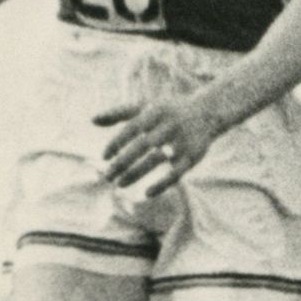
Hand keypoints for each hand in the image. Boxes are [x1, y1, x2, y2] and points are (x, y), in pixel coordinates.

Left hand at [96, 92, 220, 190]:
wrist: (208, 112)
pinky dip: (162, 184)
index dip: (117, 142)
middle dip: (123, 162)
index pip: (133, 128)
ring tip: (119, 184)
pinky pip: (177, 173)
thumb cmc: (168, 111)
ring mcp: (183, 140)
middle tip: (107, 176)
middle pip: (143, 145)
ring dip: (136, 174)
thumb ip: (119, 113)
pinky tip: (146, 193)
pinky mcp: (194, 156)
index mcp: (157, 111)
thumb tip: (91, 120)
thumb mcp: (146, 107)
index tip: (104, 157)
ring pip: (156, 160)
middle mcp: (170, 124)